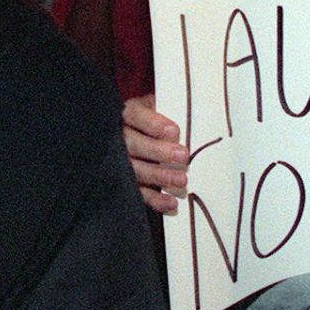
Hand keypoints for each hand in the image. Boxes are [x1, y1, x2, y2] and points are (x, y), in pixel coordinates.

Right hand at [124, 94, 188, 216]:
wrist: (134, 136)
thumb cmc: (151, 119)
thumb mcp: (156, 106)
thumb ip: (168, 106)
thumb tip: (191, 110)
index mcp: (126, 114)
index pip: (134, 116)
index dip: (152, 123)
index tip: (173, 131)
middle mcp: (118, 138)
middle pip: (133, 144)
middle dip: (158, 151)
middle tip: (183, 156)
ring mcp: (119, 163)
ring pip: (135, 170)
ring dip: (159, 177)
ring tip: (182, 181)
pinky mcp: (125, 183)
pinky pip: (138, 193)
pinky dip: (155, 200)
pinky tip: (171, 203)